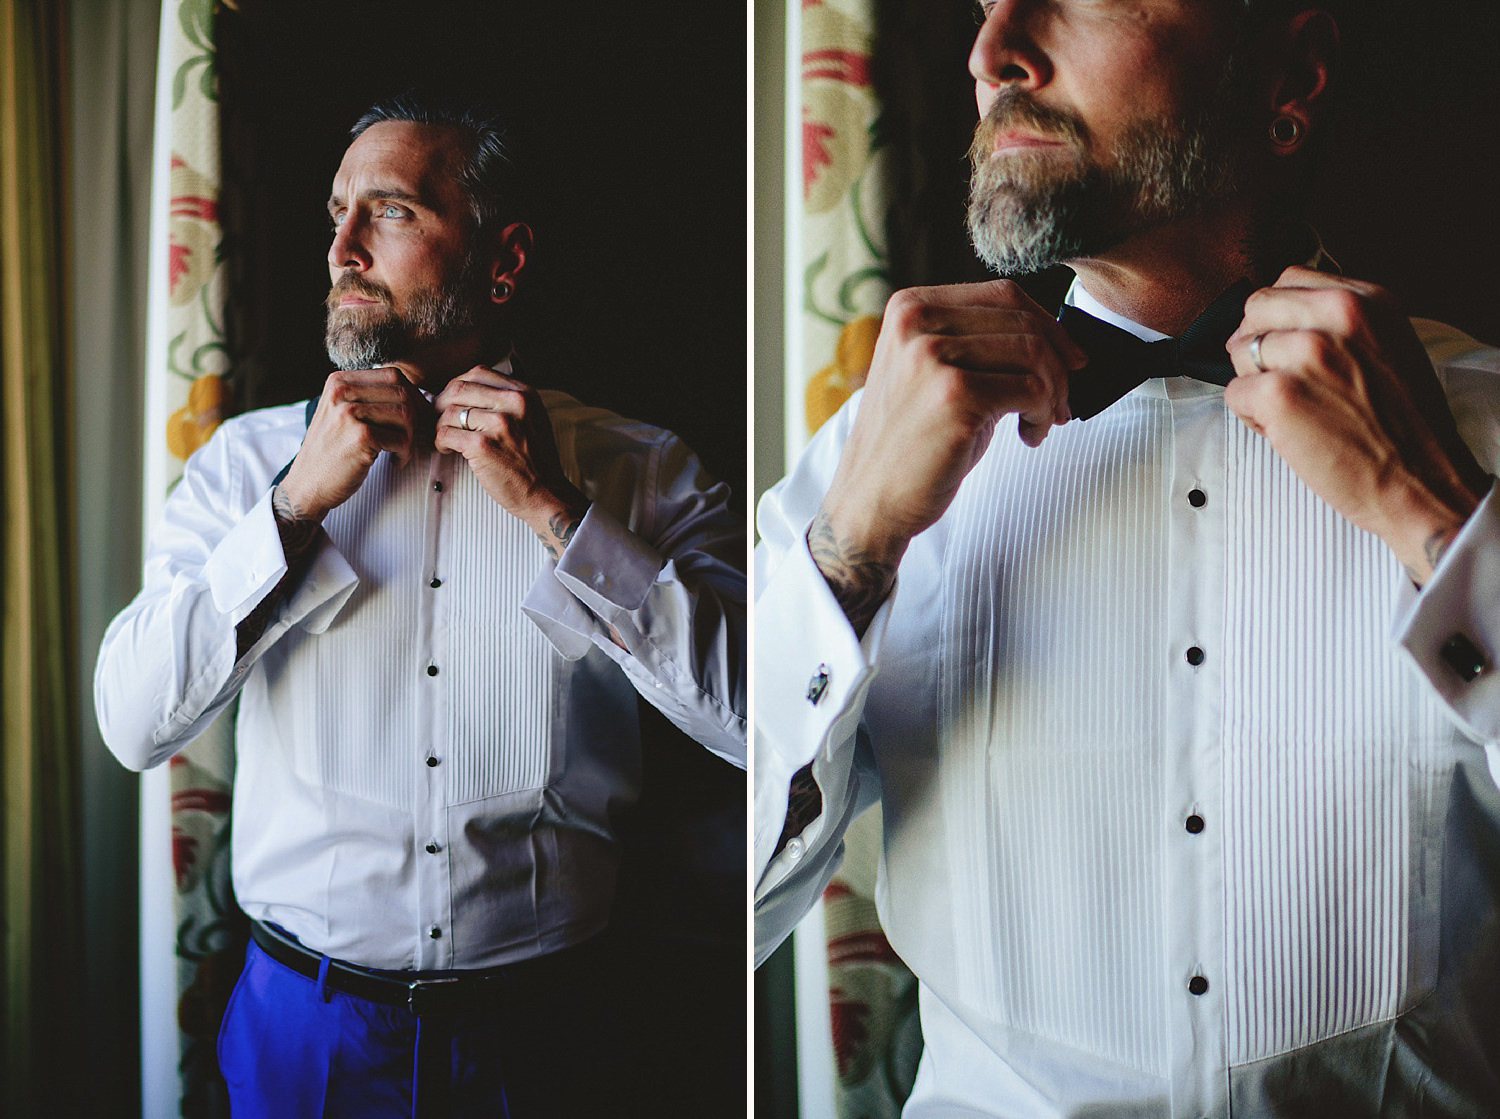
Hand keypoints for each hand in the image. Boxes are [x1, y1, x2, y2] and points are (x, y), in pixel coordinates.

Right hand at [280, 366, 430, 518]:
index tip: (415, 418)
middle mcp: (342, 392)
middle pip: (403, 393)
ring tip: (400, 451)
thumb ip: (370, 398)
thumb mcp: (343, 414)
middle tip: (410, 437)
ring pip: (407, 415)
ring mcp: (350, 413)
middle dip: (417, 418)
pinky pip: (402, 439)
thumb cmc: (332, 452)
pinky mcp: (360, 436)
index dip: (413, 396)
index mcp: (339, 381)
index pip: (393, 375)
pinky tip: (395, 461)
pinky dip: (405, 453)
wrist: (307, 484)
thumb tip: (416, 393)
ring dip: (411, 437)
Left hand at [433, 366, 588, 555]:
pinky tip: (447, 449)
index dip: (459, 385)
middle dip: (442, 403)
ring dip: (440, 425)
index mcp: (524, 394)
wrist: (546, 493)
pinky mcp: (483, 446)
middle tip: (440, 417)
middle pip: (459, 388)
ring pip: (449, 411)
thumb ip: (508, 400)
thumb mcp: (532, 418)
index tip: (453, 400)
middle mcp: (513, 404)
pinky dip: (440, 442)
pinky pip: (446, 433)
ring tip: (446, 437)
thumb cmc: (536, 461)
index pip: (478, 372)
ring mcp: (498, 424)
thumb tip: (470, 390)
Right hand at [812, 281, 1082, 628]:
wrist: (870, 499)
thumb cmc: (911, 442)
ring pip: (1034, 353)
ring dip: (1053, 391)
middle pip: (1023, 321)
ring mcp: (933, 357)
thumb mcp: (934, 373)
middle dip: (1058, 364)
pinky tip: (1028, 436)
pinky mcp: (955, 395)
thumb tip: (1054, 336)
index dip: (1048, 325)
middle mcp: (918, 323)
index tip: (1068, 359)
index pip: (1004, 294)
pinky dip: (1042, 415)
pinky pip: (1032, 389)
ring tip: (1042, 421)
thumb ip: (977, 342)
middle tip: (1059, 403)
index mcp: (910, 307)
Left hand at [1225, 267, 1488, 583]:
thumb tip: (1283, 318)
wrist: (1422, 479)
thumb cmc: (1404, 425)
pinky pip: (1233, 393)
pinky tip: (1285, 430)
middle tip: (1284, 380)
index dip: (1279, 318)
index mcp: (1366, 299)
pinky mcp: (1279, 394)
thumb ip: (1339, 323)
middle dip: (1258, 345)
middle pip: (1255, 309)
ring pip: (1238, 351)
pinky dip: (1249, 417)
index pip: (1288, 281)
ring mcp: (1306, 352)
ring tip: (1293, 408)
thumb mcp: (1389, 346)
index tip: (1290, 345)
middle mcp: (1338, 316)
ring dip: (1254, 383)